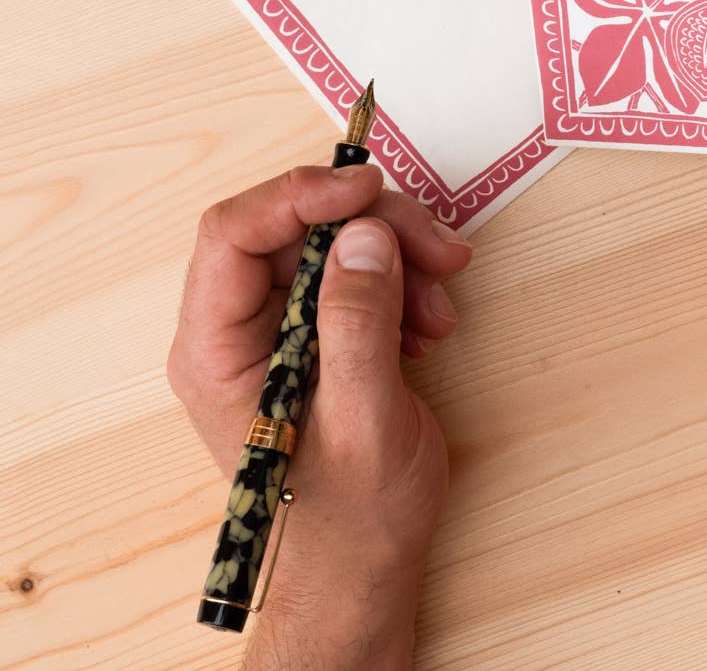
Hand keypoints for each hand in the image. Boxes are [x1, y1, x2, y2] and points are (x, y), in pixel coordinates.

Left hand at [168, 164, 471, 670]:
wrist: (364, 566)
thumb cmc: (351, 517)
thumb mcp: (362, 419)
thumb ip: (358, 323)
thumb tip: (363, 234)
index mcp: (216, 349)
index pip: (232, 233)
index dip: (298, 195)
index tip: (369, 189)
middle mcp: (239, 328)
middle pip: (296, 230)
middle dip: (373, 229)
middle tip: (439, 250)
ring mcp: (279, 329)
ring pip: (333, 246)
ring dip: (399, 260)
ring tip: (440, 310)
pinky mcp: (318, 334)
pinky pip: (357, 274)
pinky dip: (403, 285)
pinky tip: (427, 327)